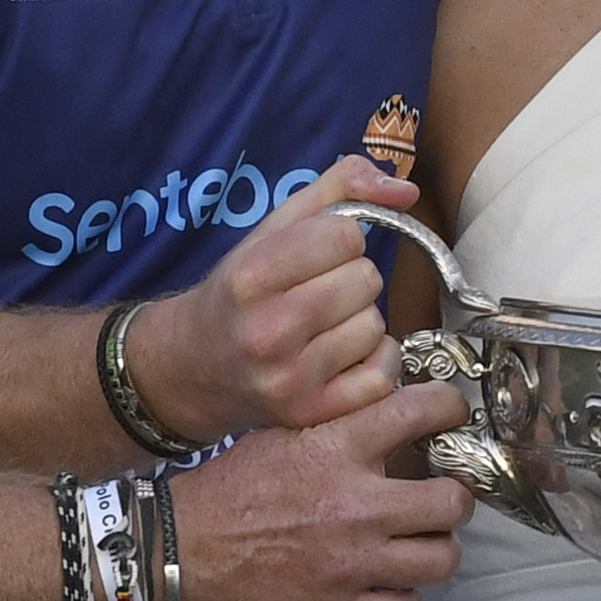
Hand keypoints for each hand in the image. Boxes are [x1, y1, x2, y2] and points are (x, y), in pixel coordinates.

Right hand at [130, 156, 417, 440]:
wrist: (194, 365)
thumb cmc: (243, 289)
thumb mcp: (274, 227)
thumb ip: (342, 188)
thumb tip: (406, 191)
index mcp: (251, 276)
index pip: (346, 235)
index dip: (341, 239)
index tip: (319, 254)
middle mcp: (266, 330)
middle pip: (366, 280)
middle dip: (352, 278)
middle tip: (321, 292)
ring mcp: (288, 378)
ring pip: (375, 326)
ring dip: (361, 321)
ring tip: (326, 325)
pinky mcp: (309, 412)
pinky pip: (382, 376)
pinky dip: (375, 361)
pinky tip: (345, 356)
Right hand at [168, 380, 474, 600]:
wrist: (178, 550)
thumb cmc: (227, 490)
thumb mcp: (281, 435)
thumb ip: (338, 425)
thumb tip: (388, 412)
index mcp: (337, 448)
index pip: (422, 411)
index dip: (450, 409)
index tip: (451, 417)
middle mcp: (356, 504)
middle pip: (453, 502)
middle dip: (454, 498)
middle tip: (441, 497)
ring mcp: (352, 561)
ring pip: (441, 560)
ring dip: (436, 550)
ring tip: (420, 542)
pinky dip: (402, 598)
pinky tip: (388, 583)